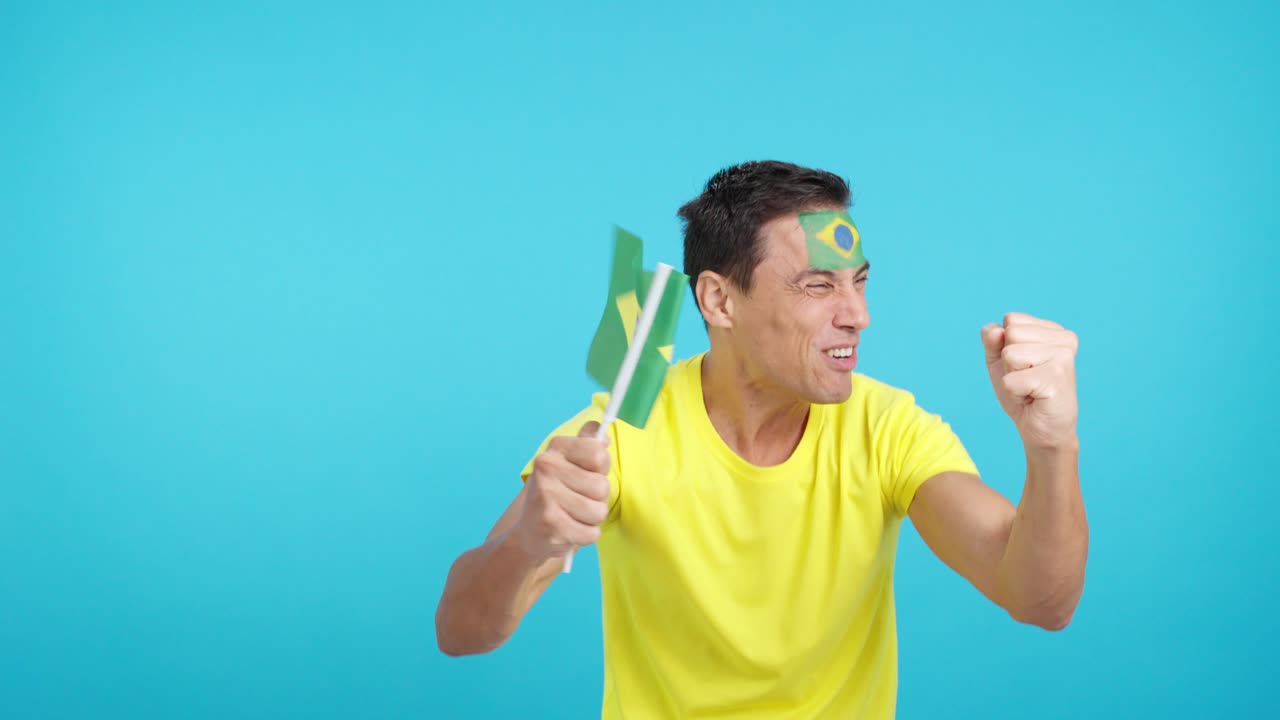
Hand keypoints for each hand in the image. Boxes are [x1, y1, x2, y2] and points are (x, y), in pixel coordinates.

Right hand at [515, 421, 611, 561]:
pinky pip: (591, 533)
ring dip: (592, 519)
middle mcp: (547, 467)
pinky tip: (569, 530)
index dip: (600, 470)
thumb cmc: (557, 494)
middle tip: (577, 500)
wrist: (529, 532)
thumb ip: (588, 444)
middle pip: (602, 487)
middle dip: (598, 499)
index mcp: (557, 448)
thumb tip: (603, 434)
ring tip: (574, 515)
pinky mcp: (550, 524)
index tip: (586, 474)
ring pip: (599, 511)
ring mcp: (546, 495)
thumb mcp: (570, 463)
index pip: (599, 455)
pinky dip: (585, 535)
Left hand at [982, 313, 1078, 448]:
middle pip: (1010, 333)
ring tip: (1030, 388)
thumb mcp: (1000, 361)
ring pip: (1010, 354)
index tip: (1024, 365)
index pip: (1011, 320)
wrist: (1041, 429)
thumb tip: (994, 330)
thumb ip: (992, 340)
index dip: (1006, 346)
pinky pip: (1011, 379)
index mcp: (1054, 330)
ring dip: (1012, 377)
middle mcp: (1064, 339)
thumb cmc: (1023, 393)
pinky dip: (1014, 392)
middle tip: (1026, 379)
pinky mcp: (1055, 377)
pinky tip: (1033, 398)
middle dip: (1008, 362)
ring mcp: (1063, 357)